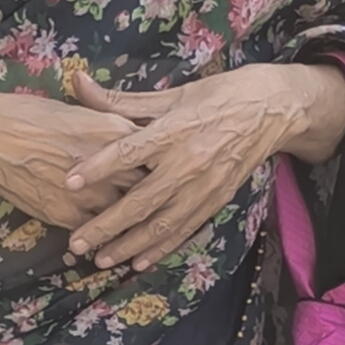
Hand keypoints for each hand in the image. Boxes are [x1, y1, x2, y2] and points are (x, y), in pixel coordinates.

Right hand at [0, 85, 171, 237]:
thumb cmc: (27, 113)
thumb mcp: (76, 110)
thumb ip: (108, 124)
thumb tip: (130, 133)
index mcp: (113, 131)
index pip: (157, 152)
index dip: (170, 162)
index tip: (180, 168)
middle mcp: (108, 165)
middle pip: (151, 186)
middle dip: (163, 197)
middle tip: (177, 204)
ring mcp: (89, 194)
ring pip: (128, 216)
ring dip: (142, 226)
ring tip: (155, 232)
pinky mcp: (68, 215)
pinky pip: (98, 233)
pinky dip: (110, 239)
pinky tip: (120, 245)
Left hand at [56, 60, 344, 273]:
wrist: (274, 110)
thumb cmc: (219, 95)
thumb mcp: (173, 93)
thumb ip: (122, 100)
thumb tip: (78, 82)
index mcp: (175, 130)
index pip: (130, 151)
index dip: (99, 166)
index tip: (70, 182)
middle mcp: (189, 162)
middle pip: (142, 200)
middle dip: (107, 225)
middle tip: (77, 242)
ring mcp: (205, 186)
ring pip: (162, 224)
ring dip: (130, 245)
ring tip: (101, 260)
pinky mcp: (217, 201)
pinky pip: (185, 230)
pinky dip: (162, 248)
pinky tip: (139, 262)